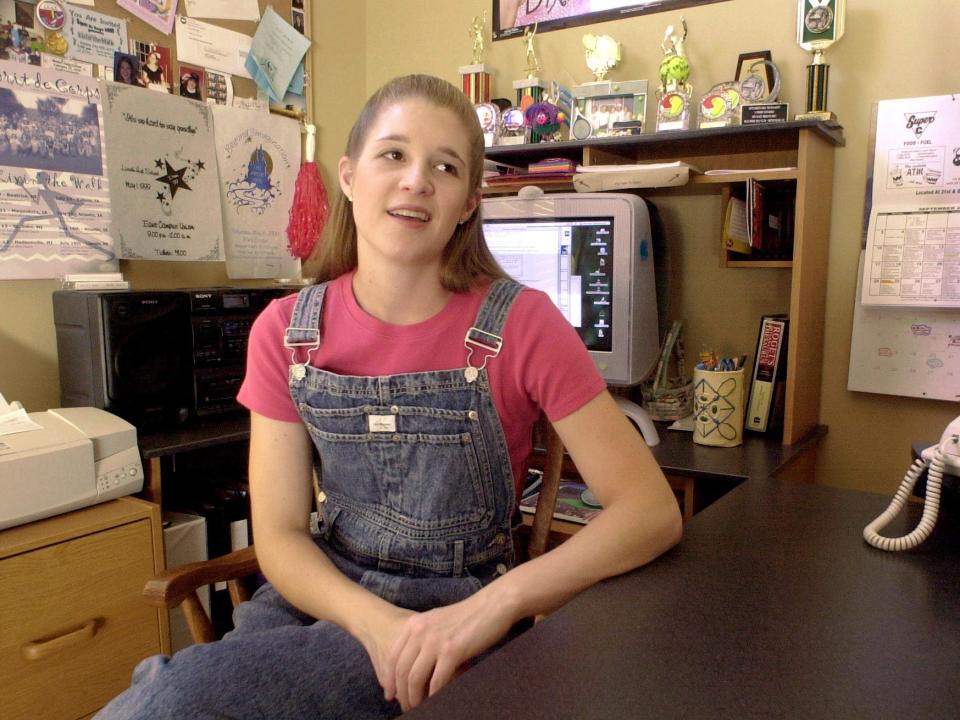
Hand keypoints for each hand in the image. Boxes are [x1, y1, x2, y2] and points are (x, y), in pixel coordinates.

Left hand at [383, 592, 515, 710]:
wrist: (492, 605)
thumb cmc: (467, 616)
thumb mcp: (437, 621)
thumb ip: (422, 638)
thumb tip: (413, 663)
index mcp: (414, 624)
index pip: (392, 657)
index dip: (389, 679)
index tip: (390, 695)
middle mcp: (420, 631)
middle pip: (401, 670)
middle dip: (402, 693)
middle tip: (406, 706)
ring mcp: (435, 641)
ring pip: (415, 679)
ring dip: (415, 698)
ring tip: (418, 708)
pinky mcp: (451, 651)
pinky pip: (437, 681)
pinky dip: (434, 696)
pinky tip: (436, 701)